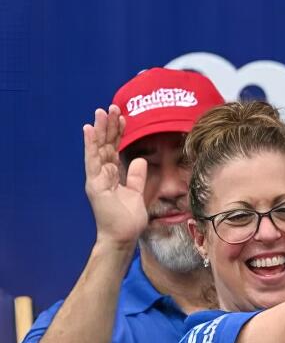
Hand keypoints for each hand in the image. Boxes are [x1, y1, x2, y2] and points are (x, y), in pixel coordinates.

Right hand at [84, 107, 148, 246]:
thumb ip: (135, 176)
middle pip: (105, 145)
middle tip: (111, 106)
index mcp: (111, 174)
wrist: (123, 236)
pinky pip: (92, 161)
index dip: (118, 132)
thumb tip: (138, 160)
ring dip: (100, 129)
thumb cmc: (127, 218)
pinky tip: (90, 130)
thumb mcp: (135, 191)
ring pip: (98, 148)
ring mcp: (96, 178)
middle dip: (108, 126)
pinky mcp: (94, 184)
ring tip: (101, 112)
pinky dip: (91, 145)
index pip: (114, 148)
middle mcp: (101, 173)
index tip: (123, 116)